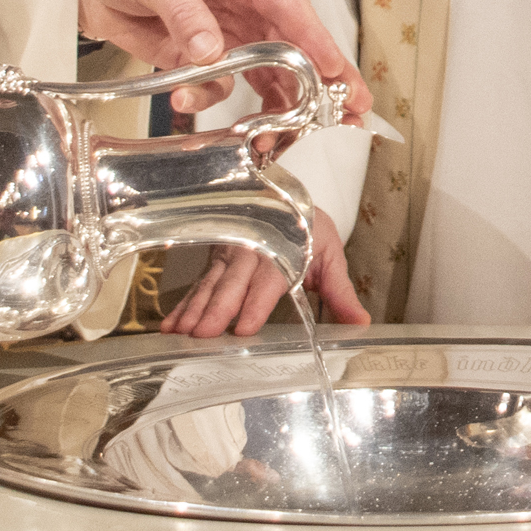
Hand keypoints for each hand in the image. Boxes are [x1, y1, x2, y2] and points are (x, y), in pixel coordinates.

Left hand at [76, 0, 369, 117]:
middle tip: (347, 112)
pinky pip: (220, 86)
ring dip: (271, 104)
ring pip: (266, 72)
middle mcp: (246, 2)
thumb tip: (211, 52)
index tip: (334, 71)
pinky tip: (188, 101)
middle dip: (318, 82)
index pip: (290, 5)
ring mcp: (228, 32)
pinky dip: (210, 100)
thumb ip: (187, 14)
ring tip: (273, 135)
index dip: (315, 40)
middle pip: (293, 45)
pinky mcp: (203, 58)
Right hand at [163, 209, 366, 336]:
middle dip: (216, 308)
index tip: (245, 327)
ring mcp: (228, 254)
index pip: (268, 278)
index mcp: (283, 248)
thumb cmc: (307, 229)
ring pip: (209, 283)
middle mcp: (251, 249)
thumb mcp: (329, 254)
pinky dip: (182, 305)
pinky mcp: (214, 261)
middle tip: (203, 333)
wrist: (283, 197)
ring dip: (194, 309)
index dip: (255, 302)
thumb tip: (360, 322)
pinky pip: (197, 285)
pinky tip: (170, 325)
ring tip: (181, 333)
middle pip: (231, 282)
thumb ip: (340, 291)